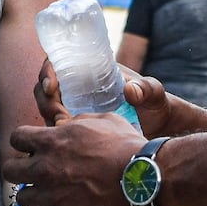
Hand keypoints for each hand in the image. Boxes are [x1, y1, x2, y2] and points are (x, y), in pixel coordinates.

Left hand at [9, 115, 147, 205]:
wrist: (145, 177)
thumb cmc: (128, 146)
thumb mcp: (104, 121)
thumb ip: (79, 122)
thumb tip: (67, 126)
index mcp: (53, 141)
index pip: (16, 138)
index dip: (23, 143)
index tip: (33, 149)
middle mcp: (46, 168)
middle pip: (10, 171)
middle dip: (20, 171)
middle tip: (34, 174)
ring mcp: (54, 195)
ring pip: (24, 200)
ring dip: (35, 198)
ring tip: (49, 198)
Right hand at [34, 60, 177, 136]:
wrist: (160, 129)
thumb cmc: (156, 105)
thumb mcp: (154, 94)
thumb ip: (147, 89)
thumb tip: (131, 90)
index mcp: (93, 70)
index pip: (59, 63)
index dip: (48, 71)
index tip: (51, 86)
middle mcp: (80, 86)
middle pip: (46, 89)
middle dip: (46, 101)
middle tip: (58, 116)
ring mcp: (76, 106)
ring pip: (48, 108)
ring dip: (48, 117)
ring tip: (62, 128)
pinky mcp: (77, 126)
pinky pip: (57, 126)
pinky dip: (55, 133)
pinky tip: (65, 142)